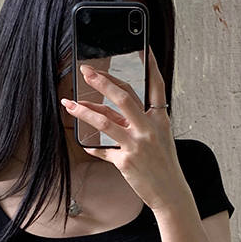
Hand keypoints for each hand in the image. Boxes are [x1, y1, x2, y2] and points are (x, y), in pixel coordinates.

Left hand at [60, 46, 190, 213]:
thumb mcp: (158, 140)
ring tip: (69, 104)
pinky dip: (93, 146)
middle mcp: (150, 129)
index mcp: (161, 120)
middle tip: (86, 72)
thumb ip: (136, 124)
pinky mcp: (127, 161)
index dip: (151, 65)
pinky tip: (85, 143)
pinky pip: (103, 150)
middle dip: (102, 82)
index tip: (144, 48)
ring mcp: (138, 145)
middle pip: (124, 97)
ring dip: (84, 111)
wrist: (171, 194)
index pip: (157, 86)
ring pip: (105, 121)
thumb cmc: (164, 166)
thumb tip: (108, 114)